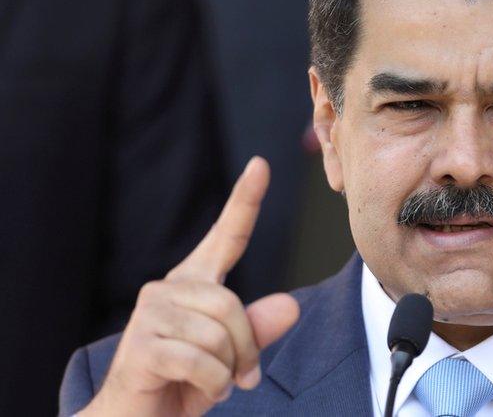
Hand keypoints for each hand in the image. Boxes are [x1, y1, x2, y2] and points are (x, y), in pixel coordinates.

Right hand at [80, 157, 299, 416]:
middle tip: (241, 377)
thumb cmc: (182, 384)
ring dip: (228, 370)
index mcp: (194, 285)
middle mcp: (167, 290)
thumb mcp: (230, 357)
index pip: (226, 237)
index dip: (245, 201)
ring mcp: (149, 315)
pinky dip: (211, 384)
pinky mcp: (139, 346)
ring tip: (214, 384)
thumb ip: (258, 330)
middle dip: (246, 348)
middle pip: (232, 304)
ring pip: (218, 333)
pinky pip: (200, 360)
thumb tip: (291, 304)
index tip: (260, 164)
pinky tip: (200, 392)